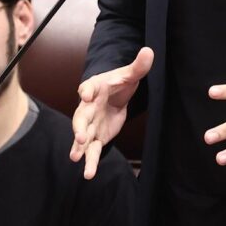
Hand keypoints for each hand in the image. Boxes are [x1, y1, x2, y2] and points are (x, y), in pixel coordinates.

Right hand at [70, 47, 152, 178]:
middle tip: (80, 136)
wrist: (115, 94)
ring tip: (76, 158)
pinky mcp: (97, 136)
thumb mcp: (130, 74)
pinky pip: (91, 150)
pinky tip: (88, 174)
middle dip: (79, 126)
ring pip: (82, 136)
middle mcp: (88, 106)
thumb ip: (139, 65)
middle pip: (80, 116)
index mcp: (95, 87)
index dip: (86, 90)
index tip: (86, 94)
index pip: (88, 87)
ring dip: (79, 147)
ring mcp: (90, 123)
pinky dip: (90, 161)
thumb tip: (150, 51)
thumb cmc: (119, 82)